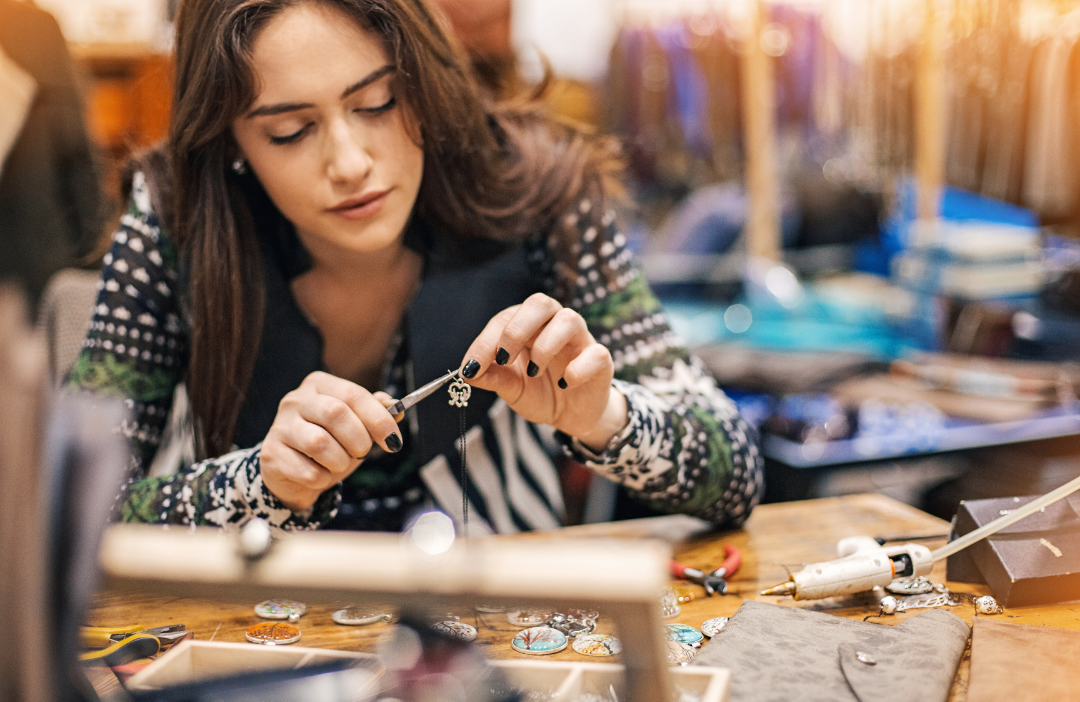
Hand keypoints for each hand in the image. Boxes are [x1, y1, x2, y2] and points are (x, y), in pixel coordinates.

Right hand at [260, 371, 402, 511]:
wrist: (293, 473)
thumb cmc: (330, 443)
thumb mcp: (356, 426)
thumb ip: (376, 414)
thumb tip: (395, 407)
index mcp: (319, 385)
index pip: (353, 394)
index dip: (379, 419)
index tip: (394, 441)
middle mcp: (295, 400)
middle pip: (336, 412)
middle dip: (359, 439)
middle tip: (362, 453)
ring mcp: (280, 426)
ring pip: (320, 443)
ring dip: (340, 461)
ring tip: (338, 464)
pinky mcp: (271, 455)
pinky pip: (308, 471)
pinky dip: (322, 478)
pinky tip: (319, 474)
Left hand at [460, 293, 627, 450]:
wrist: (572, 416)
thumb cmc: (540, 393)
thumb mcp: (512, 388)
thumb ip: (493, 377)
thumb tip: (466, 372)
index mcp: (529, 327)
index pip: (506, 319)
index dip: (486, 341)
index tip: (471, 366)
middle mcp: (555, 325)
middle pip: (541, 303)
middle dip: (517, 329)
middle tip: (503, 358)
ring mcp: (580, 340)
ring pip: (569, 319)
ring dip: (545, 345)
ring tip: (534, 372)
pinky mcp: (600, 360)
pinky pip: (595, 353)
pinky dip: (577, 369)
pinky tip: (564, 385)